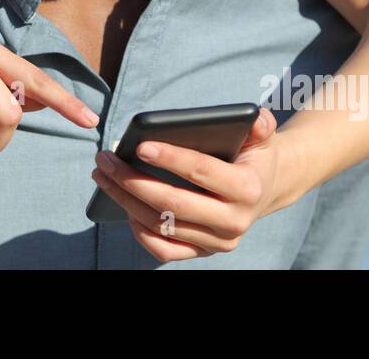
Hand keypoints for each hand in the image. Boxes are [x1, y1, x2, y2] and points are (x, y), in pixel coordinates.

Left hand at [89, 107, 280, 261]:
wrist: (266, 190)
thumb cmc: (254, 156)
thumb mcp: (262, 136)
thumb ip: (259, 124)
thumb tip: (252, 116)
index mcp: (248, 189)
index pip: (201, 172)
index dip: (170, 159)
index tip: (139, 146)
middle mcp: (233, 222)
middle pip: (173, 204)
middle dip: (132, 181)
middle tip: (105, 159)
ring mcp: (217, 242)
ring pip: (162, 225)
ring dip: (126, 200)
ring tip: (103, 175)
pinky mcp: (203, 253)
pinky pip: (164, 250)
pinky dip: (139, 231)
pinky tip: (123, 205)